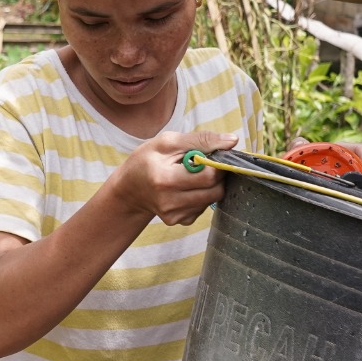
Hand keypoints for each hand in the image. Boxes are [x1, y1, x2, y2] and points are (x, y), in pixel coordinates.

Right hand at [110, 130, 238, 225]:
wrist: (129, 188)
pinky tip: (188, 188)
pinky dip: (202, 195)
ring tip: (194, 174)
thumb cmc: (147, 160)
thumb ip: (201, 139)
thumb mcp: (167, 142)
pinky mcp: (179, 221)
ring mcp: (174, 215)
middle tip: (206, 164)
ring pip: (212, 199)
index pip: (208, 175)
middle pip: (215, 190)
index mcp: (164, 179)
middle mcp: (169, 202)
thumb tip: (232, 141)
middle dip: (217, 174)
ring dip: (210, 185)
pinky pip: (204, 207)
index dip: (219, 163)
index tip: (216, 154)